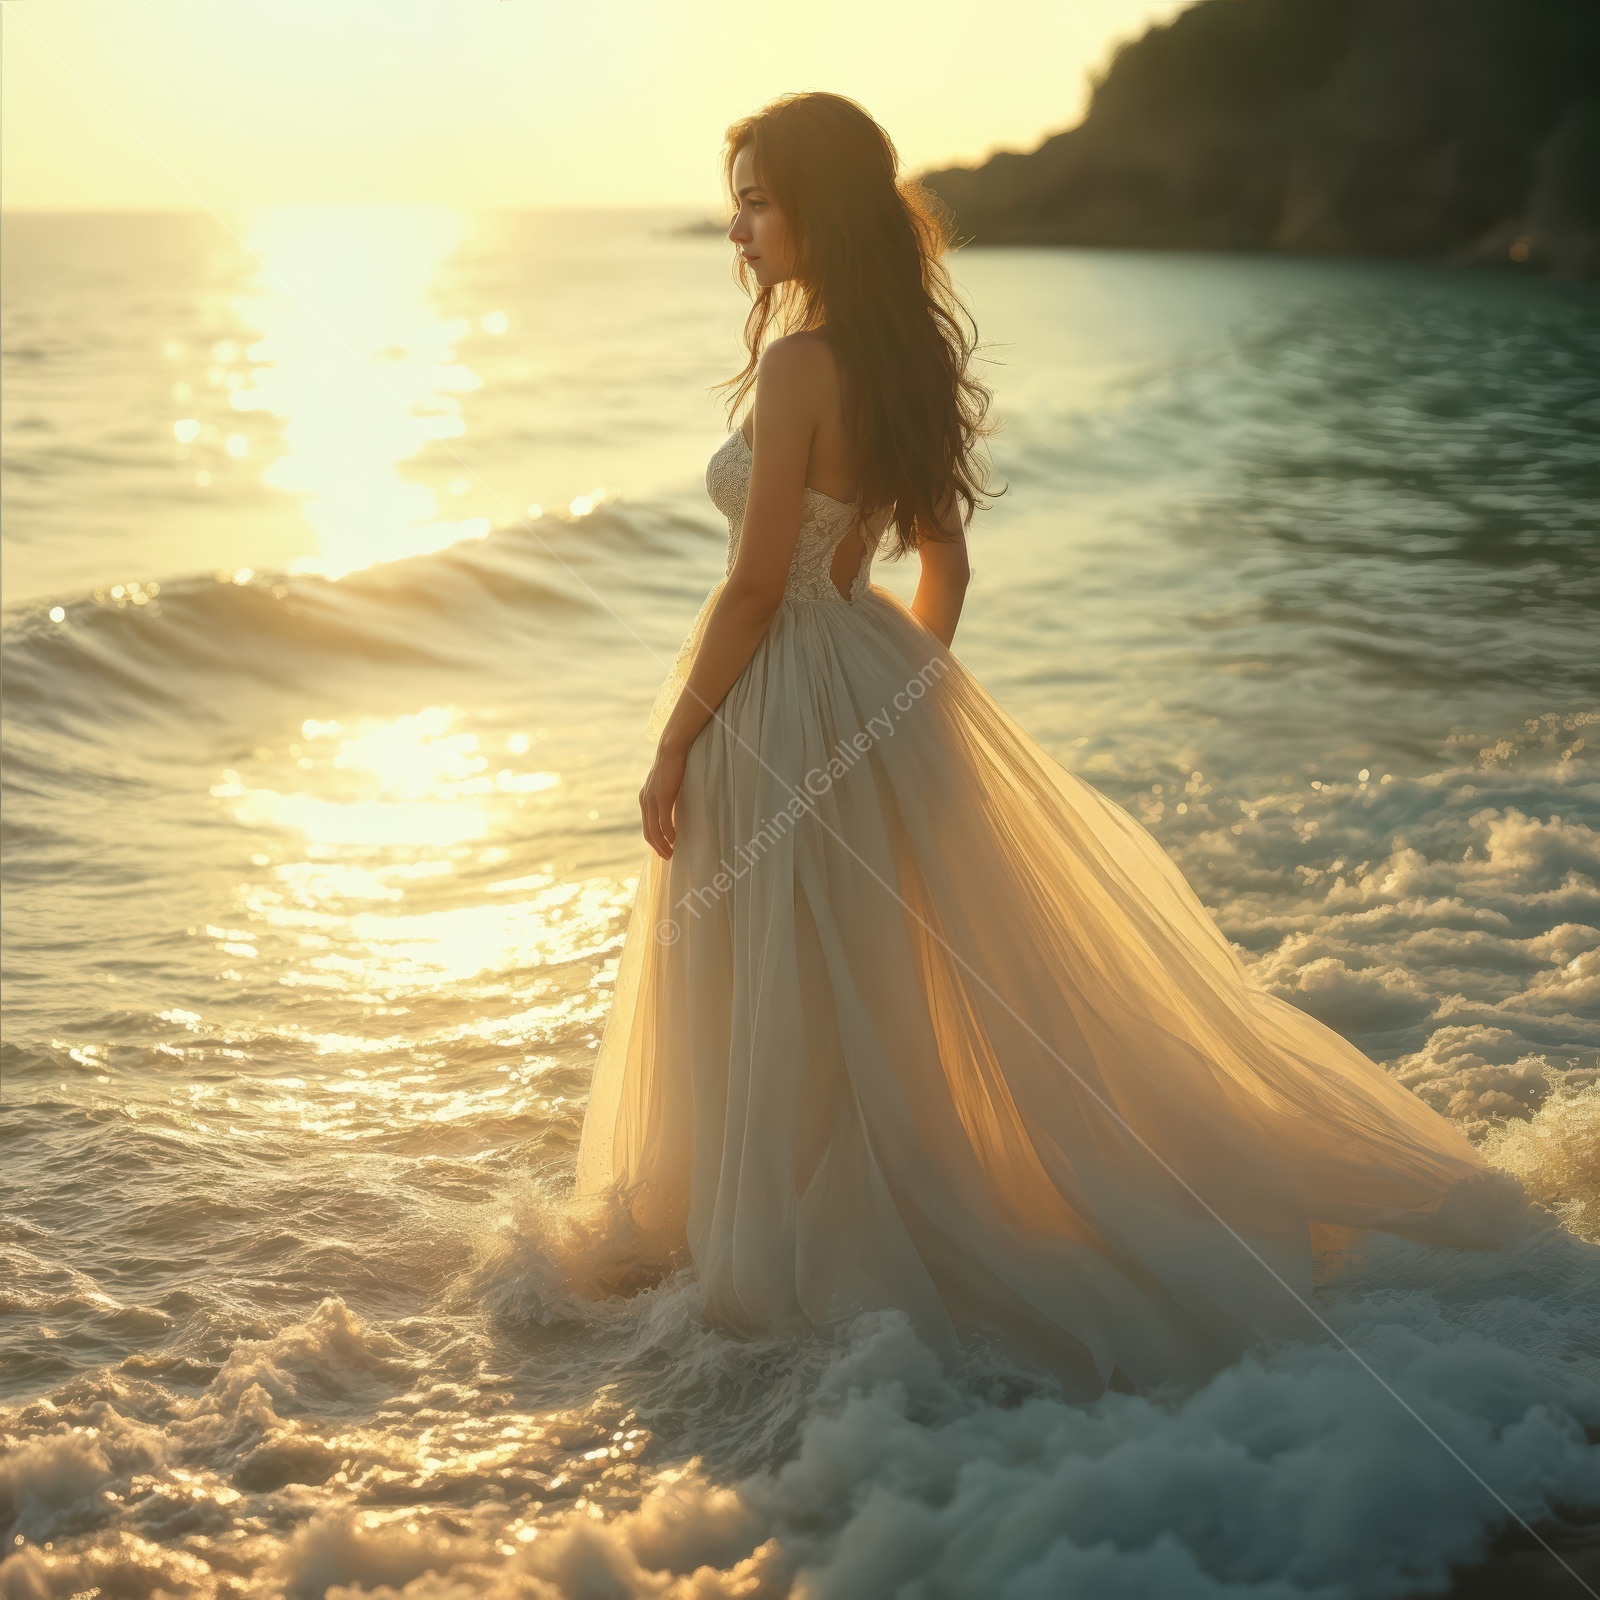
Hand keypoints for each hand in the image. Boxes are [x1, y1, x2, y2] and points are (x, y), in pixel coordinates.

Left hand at [639, 740, 687, 859]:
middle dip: (658, 847)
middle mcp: (645, 801)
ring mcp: (651, 800)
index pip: (647, 825)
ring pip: (654, 830)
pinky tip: (675, 839)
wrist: (672, 749)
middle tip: (668, 857)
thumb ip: (668, 799)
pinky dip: (669, 833)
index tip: (664, 850)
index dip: (655, 840)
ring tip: (671, 853)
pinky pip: (663, 822)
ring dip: (663, 844)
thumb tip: (675, 814)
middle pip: (648, 832)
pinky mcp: (661, 798)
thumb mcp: (667, 785)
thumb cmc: (674, 765)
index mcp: (645, 798)